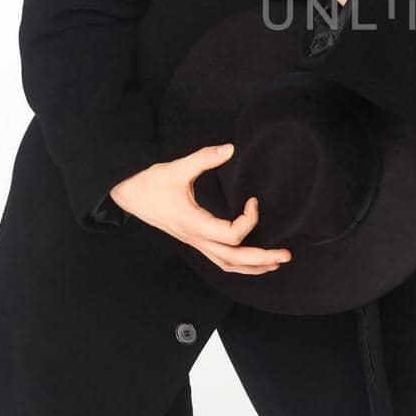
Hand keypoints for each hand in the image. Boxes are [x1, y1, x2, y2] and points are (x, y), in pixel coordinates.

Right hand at [107, 143, 291, 274]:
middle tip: (286, 255)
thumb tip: (229, 148)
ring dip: (253, 267)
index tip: (253, 201)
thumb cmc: (150, 184)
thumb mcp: (176, 168)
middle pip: (233, 260)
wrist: (129, 195)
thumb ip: (204, 158)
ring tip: (275, 264)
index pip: (230, 236)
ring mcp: (194, 243)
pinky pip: (219, 261)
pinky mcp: (194, 241)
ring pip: (226, 266)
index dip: (249, 221)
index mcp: (193, 224)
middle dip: (262, 259)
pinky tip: (252, 260)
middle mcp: (195, 239)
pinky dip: (239, 264)